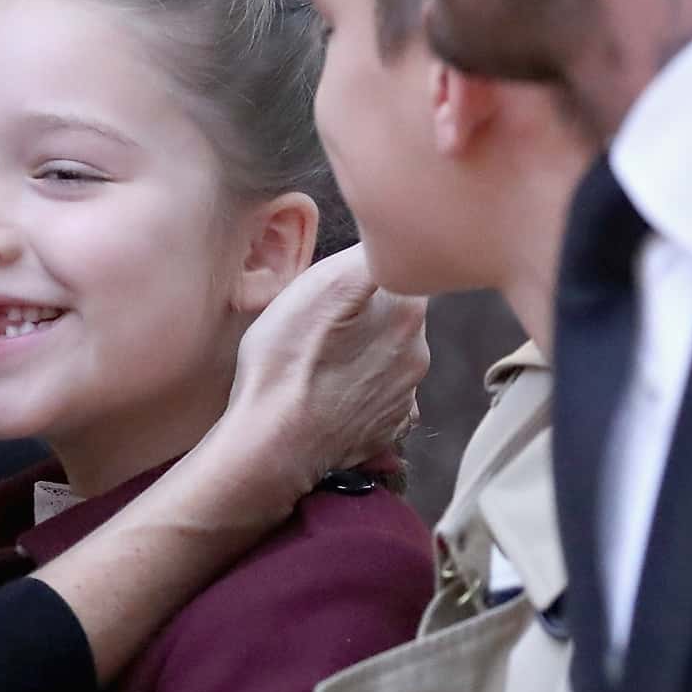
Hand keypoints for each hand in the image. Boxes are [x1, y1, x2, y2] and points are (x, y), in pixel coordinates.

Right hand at [203, 245, 427, 521]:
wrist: (273, 446)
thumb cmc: (285, 363)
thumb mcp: (317, 286)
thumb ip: (365, 258)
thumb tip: (390, 245)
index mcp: (408, 312)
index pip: (400, 272)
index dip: (367, 274)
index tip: (339, 287)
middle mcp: (419, 354)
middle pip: (398, 314)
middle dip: (369, 313)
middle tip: (323, 324)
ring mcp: (406, 396)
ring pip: (389, 355)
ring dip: (364, 353)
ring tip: (321, 362)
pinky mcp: (390, 428)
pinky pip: (381, 394)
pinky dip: (363, 390)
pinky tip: (331, 391)